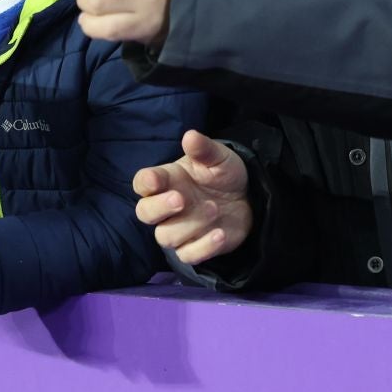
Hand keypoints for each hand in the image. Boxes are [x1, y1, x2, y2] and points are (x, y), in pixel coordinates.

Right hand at [134, 130, 253, 265]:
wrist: (249, 197)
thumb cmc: (224, 174)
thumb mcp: (219, 157)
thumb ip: (204, 149)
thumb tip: (190, 136)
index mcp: (167, 180)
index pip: (142, 183)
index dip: (145, 183)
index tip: (155, 180)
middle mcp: (167, 207)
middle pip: (144, 213)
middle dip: (159, 208)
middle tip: (181, 199)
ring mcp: (179, 229)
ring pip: (166, 236)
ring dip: (189, 226)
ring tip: (215, 209)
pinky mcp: (195, 247)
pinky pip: (187, 256)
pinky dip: (202, 247)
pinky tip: (220, 233)